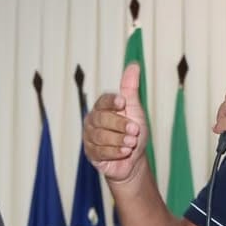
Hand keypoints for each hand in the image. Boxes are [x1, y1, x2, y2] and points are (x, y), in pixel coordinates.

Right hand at [83, 64, 148, 183]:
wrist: (133, 160)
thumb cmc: (133, 132)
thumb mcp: (135, 110)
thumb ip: (131, 89)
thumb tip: (134, 65)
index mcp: (102, 107)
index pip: (103, 101)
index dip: (111, 101)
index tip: (123, 102)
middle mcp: (93, 121)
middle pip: (101, 119)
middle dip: (120, 125)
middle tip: (135, 129)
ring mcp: (90, 137)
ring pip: (101, 136)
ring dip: (120, 140)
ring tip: (131, 143)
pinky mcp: (91, 153)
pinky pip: (100, 151)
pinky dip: (116, 152)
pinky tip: (125, 152)